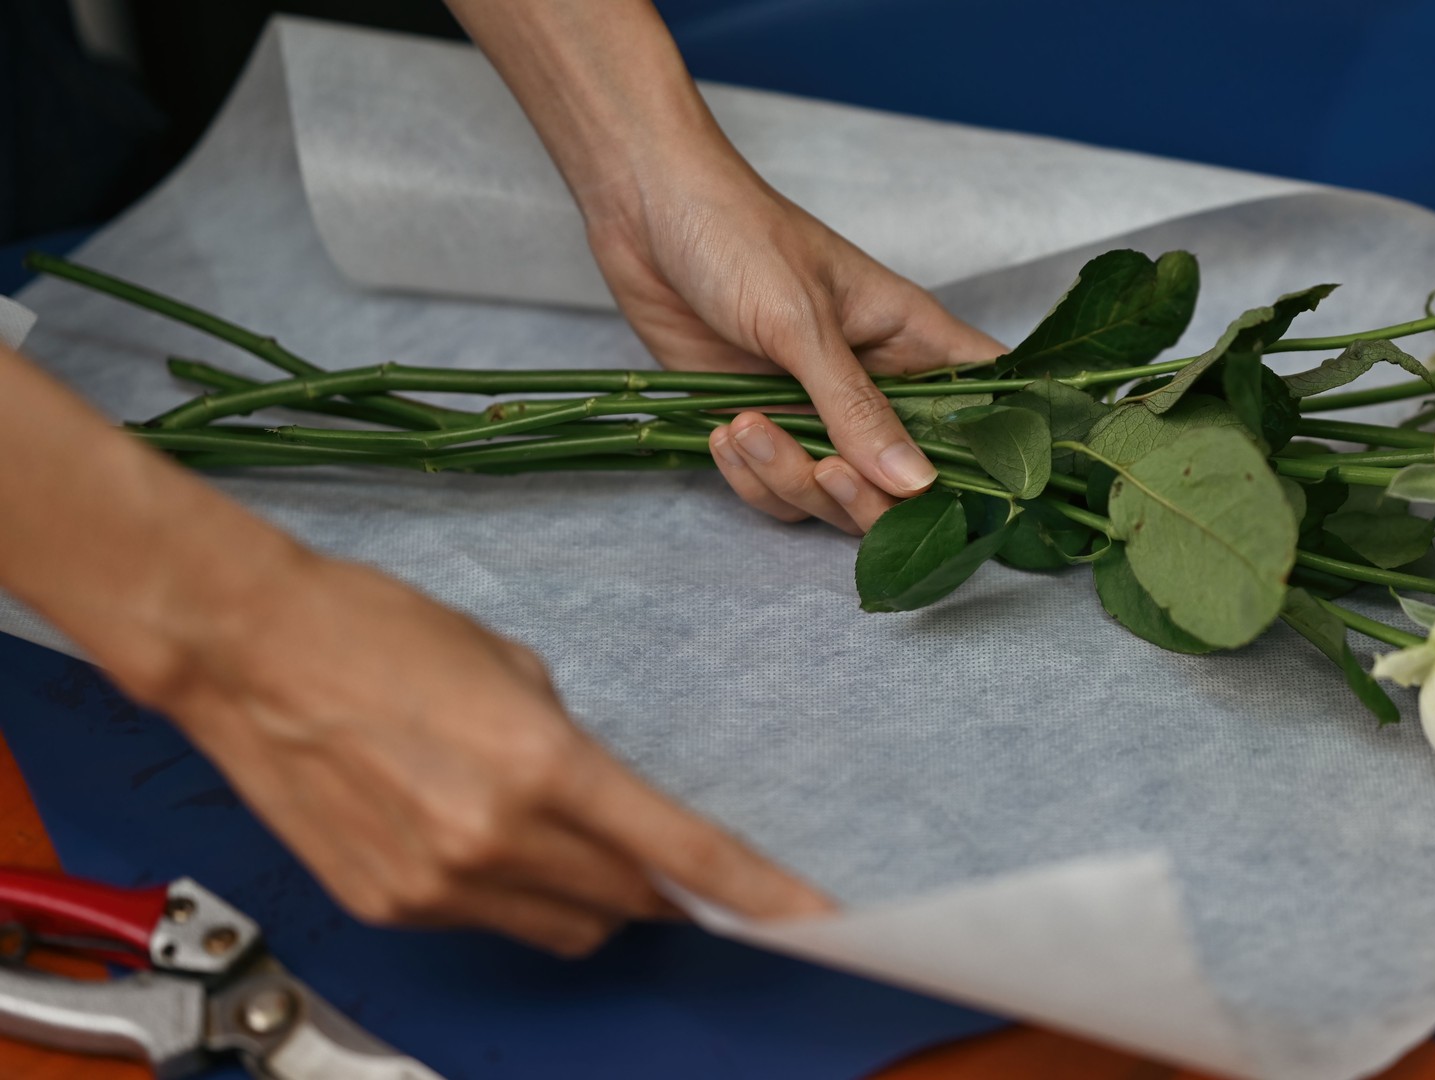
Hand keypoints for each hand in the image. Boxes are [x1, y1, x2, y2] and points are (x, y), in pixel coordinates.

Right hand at [150, 552, 832, 954]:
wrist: (247, 649)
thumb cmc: (377, 630)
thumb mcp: (512, 666)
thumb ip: (574, 751)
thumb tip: (606, 804)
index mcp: (544, 765)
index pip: (680, 850)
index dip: (757, 893)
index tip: (814, 919)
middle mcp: (495, 839)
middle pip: (630, 901)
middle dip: (662, 884)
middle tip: (664, 853)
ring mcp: (439, 885)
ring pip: (567, 927)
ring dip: (592, 894)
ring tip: (555, 831)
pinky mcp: (391, 906)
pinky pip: (493, 923)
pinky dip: (512, 894)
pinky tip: (478, 835)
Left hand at [586, 164, 1001, 532]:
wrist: (644, 206)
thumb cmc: (737, 232)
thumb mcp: (802, 320)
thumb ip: (857, 407)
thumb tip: (917, 484)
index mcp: (913, 341)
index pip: (988, 402)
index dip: (998, 452)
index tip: (981, 492)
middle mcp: (876, 386)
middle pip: (909, 482)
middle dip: (867, 496)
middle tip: (827, 472)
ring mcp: (817, 411)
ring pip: (836, 496)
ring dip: (790, 479)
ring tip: (746, 425)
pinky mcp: (762, 424)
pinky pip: (775, 488)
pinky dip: (749, 477)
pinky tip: (723, 433)